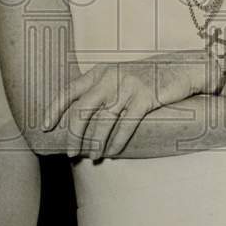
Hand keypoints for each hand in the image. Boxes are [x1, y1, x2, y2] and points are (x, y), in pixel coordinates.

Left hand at [43, 58, 202, 159]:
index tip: (44, 126)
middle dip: (73, 135)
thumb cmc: (147, 78)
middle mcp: (110, 77)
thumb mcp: (119, 77)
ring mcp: (127, 87)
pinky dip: (117, 142)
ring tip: (93, 157)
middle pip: (82, 110)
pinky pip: (126, 125)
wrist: (181, 69)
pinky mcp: (145, 97)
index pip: (68, 90)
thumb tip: (78, 119)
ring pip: (103, 121)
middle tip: (70, 152)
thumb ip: (100, 91)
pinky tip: (113, 152)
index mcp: (99, 72)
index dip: (54, 109)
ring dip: (96, 143)